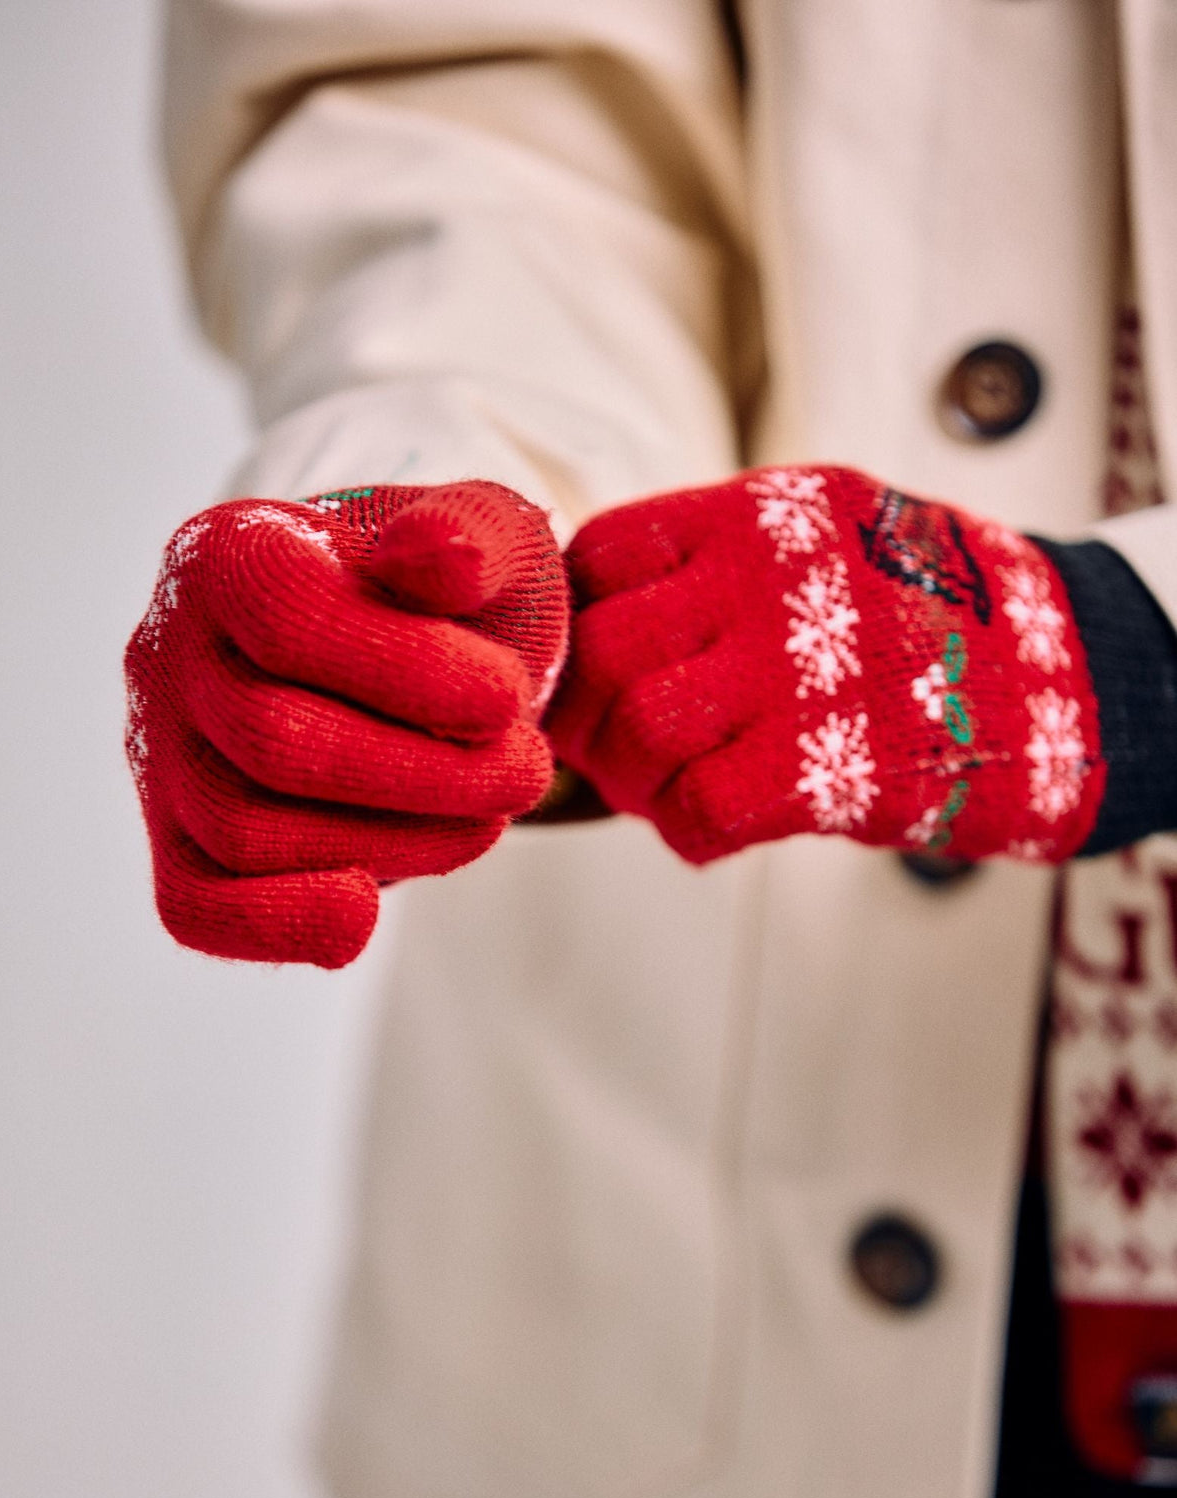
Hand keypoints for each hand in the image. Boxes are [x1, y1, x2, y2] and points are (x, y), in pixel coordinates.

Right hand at [125, 481, 567, 967]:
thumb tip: (446, 556)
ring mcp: (164, 755)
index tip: (509, 698)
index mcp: (226, 553)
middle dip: (422, 773)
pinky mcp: (178, 845)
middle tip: (525, 770)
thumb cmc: (446, 594)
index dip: (409, 672)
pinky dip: (278, 925)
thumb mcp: (482, 537)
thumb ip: (471, 533)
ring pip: (246, 831)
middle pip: (271, 740)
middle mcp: (169, 653)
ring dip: (394, 842)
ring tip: (489, 816)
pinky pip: (196, 908)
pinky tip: (362, 913)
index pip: (287, 617)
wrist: (417, 654)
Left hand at [546, 465, 1103, 863]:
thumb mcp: (828, 533)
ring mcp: (798, 674)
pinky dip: (687, 832)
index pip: (604, 553)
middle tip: (605, 745)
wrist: (1075, 676)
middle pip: (601, 651)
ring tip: (663, 789)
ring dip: (633, 781)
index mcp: (759, 515)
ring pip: (640, 733)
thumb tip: (604, 607)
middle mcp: (768, 583)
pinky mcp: (830, 767)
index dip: (572, 620)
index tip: (583, 663)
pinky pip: (700, 810)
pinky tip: (713, 826)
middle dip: (584, 715)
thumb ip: (722, 558)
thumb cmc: (937, 612)